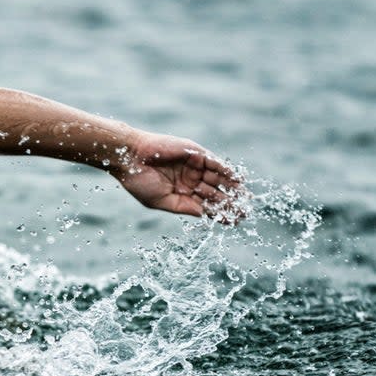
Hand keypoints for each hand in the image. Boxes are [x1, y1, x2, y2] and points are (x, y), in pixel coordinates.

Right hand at [112, 131, 244, 221]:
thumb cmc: (140, 181)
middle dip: (230, 202)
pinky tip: (238, 180)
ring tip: (246, 198)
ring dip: (232, 188)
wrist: (130, 158)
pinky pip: (215, 163)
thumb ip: (184, 207)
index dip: (220, 214)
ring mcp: (194, 167)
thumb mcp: (162, 201)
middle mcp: (190, 180)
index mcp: (181, 194)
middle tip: (246, 211)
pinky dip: (227, 171)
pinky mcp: (195, 153)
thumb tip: (204, 215)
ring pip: (218, 179)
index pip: (205, 206)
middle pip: (216, 193)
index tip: (234, 222)